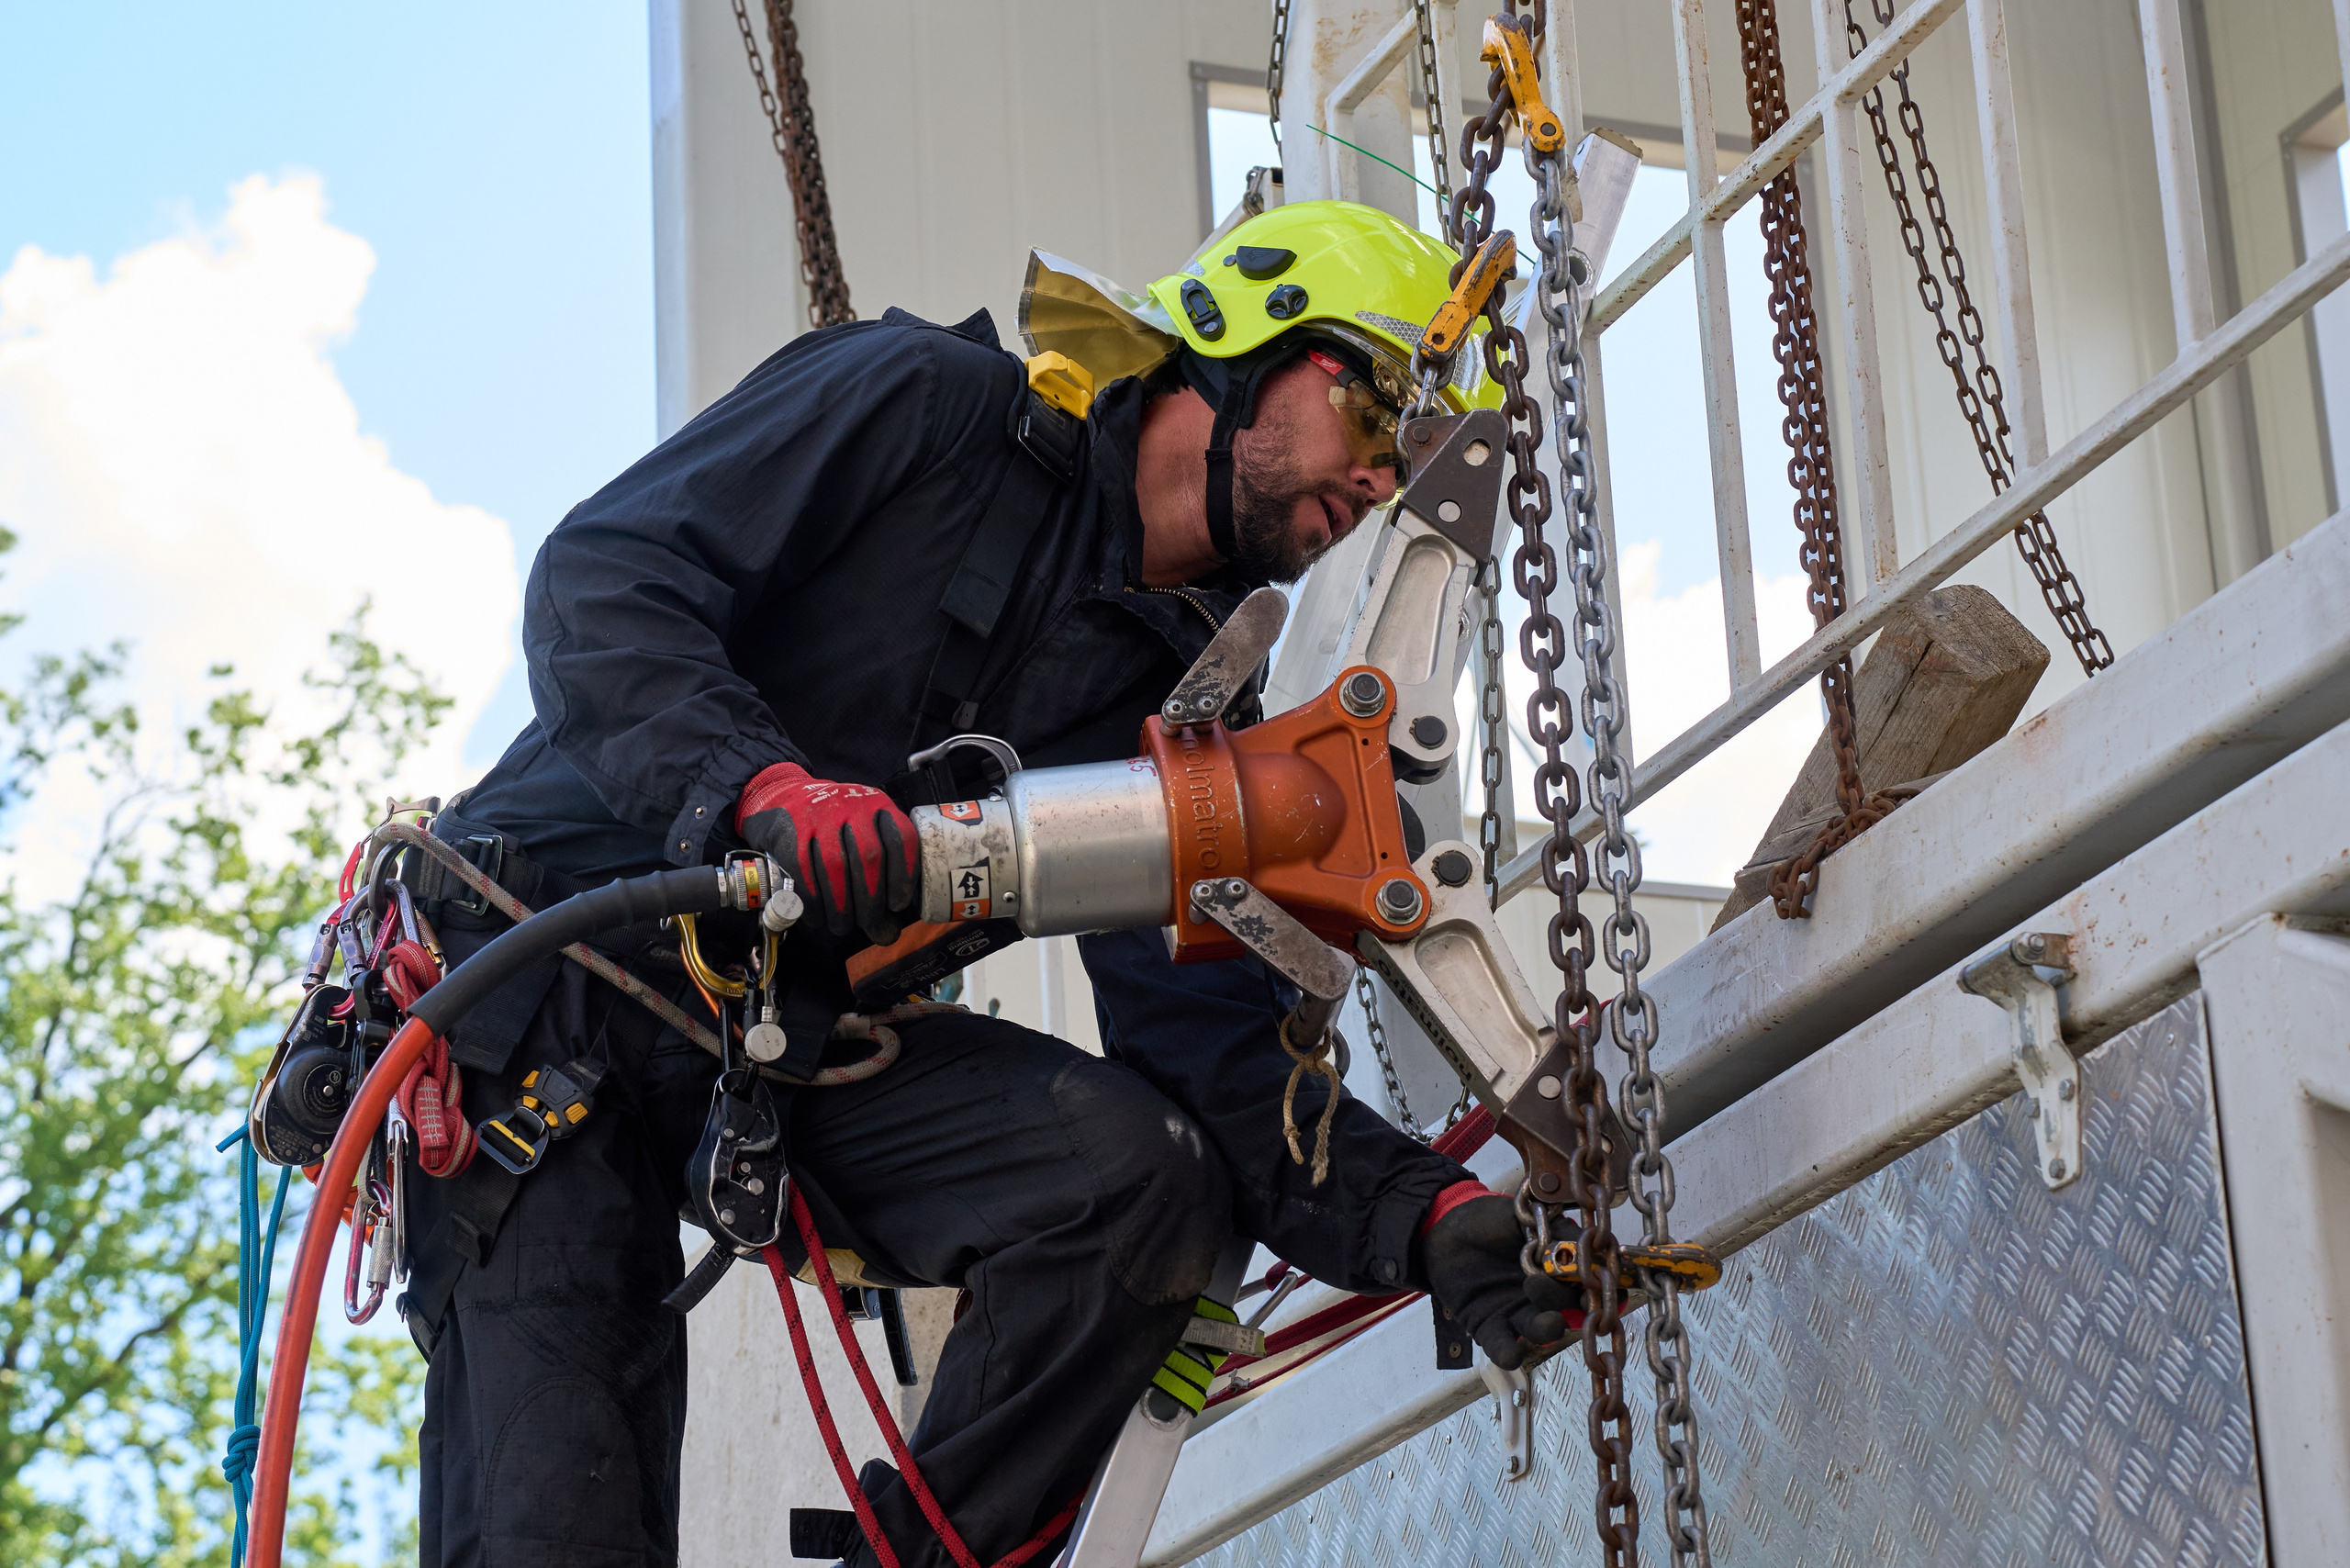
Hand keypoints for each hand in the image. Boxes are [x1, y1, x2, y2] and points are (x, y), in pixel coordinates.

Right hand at [735, 762, 916, 944]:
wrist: (783, 796)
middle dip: (870, 899)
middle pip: (868, 856)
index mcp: (878, 804)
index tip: (897, 904)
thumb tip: (888, 933)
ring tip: (842, 926)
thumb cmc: (832, 829)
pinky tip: (818, 917)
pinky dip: (813, 900)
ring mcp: (818, 814)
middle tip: (867, 923)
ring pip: (835, 865)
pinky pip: (803, 869)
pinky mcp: (788, 827)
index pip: (901, 839)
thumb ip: (879, 884)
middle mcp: (850, 804)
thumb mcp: (861, 841)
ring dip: (841, 905)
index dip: (903, 876)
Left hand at [1420, 1186, 1581, 1370]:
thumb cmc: (1490, 1220)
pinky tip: (1511, 1352)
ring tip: (1547, 1320)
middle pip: (1569, 1309)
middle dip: (1563, 1300)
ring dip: (1546, 1329)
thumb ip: (1559, 1232)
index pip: (1591, 1286)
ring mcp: (1518, 1313)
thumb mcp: (1527, 1218)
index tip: (1598, 1288)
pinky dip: (1508, 1353)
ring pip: (1542, 1332)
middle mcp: (1544, 1296)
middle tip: (1541, 1281)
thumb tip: (1594, 1245)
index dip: (1600, 1291)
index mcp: (1559, 1269)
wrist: (1444, 1227)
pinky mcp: (1489, 1327)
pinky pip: (1503, 1347)